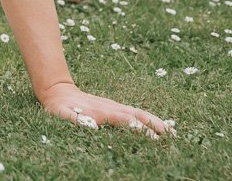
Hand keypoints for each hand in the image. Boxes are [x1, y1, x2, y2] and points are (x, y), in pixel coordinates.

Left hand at [37, 80, 172, 137]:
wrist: (58, 91)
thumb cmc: (59, 106)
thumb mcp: (62, 113)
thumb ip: (74, 119)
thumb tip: (90, 127)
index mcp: (103, 112)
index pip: (127, 121)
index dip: (142, 130)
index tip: (156, 139)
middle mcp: (112, 107)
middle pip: (138, 116)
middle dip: (155, 125)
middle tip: (173, 136)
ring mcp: (114, 106)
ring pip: (138, 113)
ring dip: (155, 121)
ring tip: (172, 132)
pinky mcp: (114, 107)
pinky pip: (134, 112)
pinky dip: (148, 118)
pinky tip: (157, 126)